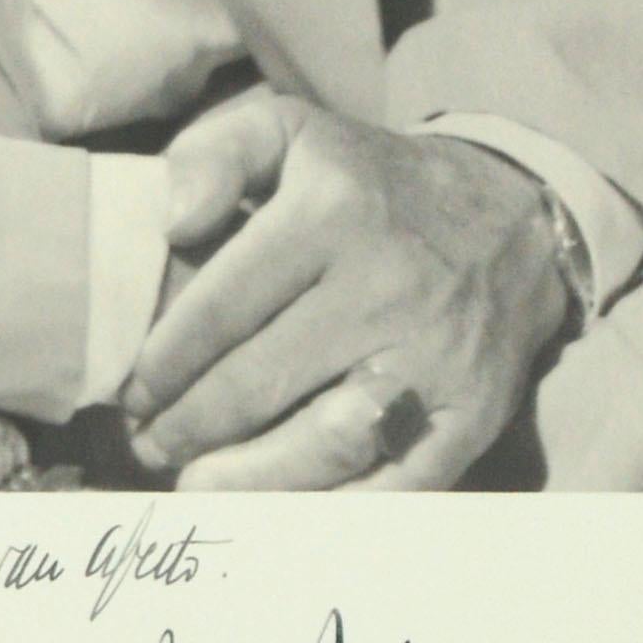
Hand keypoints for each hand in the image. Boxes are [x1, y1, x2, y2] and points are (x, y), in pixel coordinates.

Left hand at [122, 92, 568, 489]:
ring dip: (246, 481)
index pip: (223, 306)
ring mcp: (436, 359)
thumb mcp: (290, 130)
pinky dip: (329, 510)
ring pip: (324, 444)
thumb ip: (214, 155)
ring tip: (194, 485)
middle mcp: (388, 287)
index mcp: (333, 212)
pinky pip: (393, 485)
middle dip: (187, 426)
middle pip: (261, 383)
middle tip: (149, 444)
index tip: (132, 390)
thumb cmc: (369, 183)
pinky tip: (277, 513)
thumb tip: (171, 222)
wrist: (510, 217)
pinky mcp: (474, 414)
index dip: (164, 362)